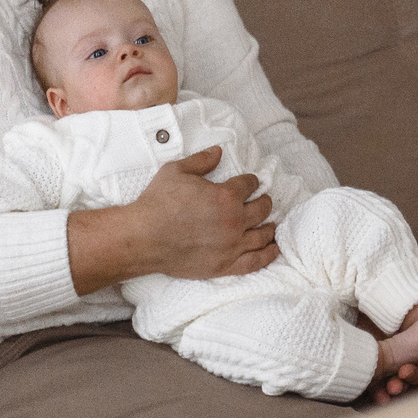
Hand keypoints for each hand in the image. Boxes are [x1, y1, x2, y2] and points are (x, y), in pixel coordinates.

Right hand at [67, 146, 275, 293]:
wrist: (143, 237)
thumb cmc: (157, 202)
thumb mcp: (176, 171)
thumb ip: (201, 160)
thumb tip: (219, 151)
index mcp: (226, 196)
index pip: (249, 184)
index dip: (251, 181)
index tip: (250, 182)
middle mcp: (234, 220)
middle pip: (262, 209)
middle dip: (264, 202)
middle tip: (263, 201)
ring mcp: (232, 245)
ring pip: (263, 235)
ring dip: (270, 227)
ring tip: (271, 224)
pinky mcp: (225, 265)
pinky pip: (256, 261)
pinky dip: (268, 254)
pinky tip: (274, 249)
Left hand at [365, 265, 417, 401]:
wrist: (344, 309)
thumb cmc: (380, 301)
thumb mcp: (401, 291)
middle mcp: (409, 359)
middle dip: (415, 377)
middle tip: (405, 372)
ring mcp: (391, 372)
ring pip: (402, 387)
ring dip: (399, 389)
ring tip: (390, 388)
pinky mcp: (371, 382)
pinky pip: (380, 397)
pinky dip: (381, 399)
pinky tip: (379, 398)